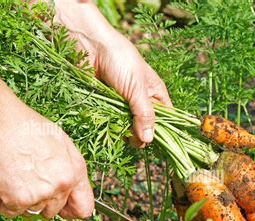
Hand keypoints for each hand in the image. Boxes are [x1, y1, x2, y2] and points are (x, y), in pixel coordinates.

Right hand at [0, 50, 93, 218]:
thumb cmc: (28, 129)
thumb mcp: (64, 145)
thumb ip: (73, 171)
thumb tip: (76, 192)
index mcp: (73, 174)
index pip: (83, 209)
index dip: (71, 210)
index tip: (65, 209)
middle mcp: (59, 188)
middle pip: (53, 210)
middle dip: (43, 200)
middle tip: (30, 179)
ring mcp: (38, 196)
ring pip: (33, 211)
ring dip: (24, 199)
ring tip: (17, 174)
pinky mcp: (16, 201)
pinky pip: (12, 212)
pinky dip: (5, 201)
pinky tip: (4, 181)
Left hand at [51, 0, 171, 147]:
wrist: (87, 44)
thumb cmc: (119, 59)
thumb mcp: (136, 88)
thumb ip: (144, 114)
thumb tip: (149, 140)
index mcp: (155, 93)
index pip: (166, 118)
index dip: (163, 131)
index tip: (154, 143)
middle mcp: (141, 100)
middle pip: (146, 126)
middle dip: (141, 134)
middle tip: (133, 139)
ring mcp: (123, 103)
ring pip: (129, 126)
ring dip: (125, 131)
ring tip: (120, 132)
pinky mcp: (106, 105)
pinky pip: (112, 121)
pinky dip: (110, 126)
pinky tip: (108, 128)